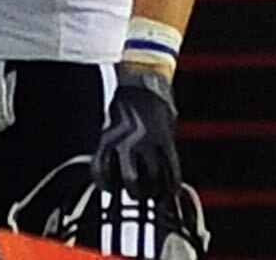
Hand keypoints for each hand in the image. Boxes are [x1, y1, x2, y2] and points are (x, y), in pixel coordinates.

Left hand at [92, 72, 183, 203]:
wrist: (144, 82)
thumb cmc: (127, 105)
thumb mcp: (112, 128)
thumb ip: (114, 151)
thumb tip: (118, 174)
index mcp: (108, 141)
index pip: (101, 174)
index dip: (106, 185)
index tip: (112, 189)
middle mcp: (127, 143)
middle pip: (131, 181)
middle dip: (136, 192)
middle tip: (138, 194)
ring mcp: (148, 141)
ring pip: (154, 177)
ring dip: (155, 189)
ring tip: (156, 192)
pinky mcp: (166, 139)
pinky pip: (172, 167)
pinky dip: (173, 182)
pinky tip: (173, 188)